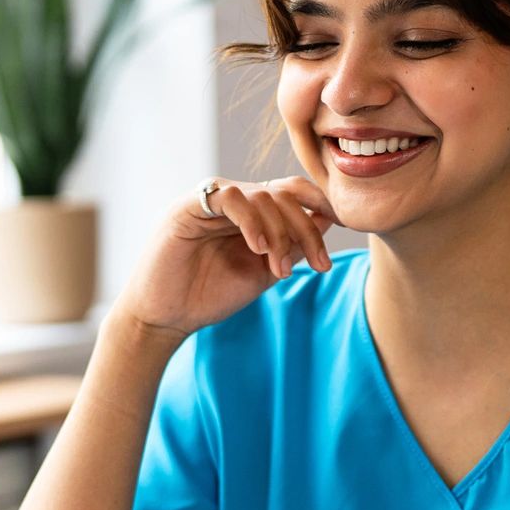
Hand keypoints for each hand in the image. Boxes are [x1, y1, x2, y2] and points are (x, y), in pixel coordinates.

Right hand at [110, 175, 341, 341]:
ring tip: (278, 268)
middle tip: (318, 264)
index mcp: (251, 213)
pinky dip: (251, 220)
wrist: (166, 317)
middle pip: (283, 194)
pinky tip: (258, 248)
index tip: (344, 226)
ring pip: (262, 196)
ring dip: (281, 233)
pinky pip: (229, 196)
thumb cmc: (208, 296)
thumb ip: (292, 247)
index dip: (320, 203)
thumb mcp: (263, 272)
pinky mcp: (187, 207)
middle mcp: (233, 201)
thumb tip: (328, 221)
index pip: (292, 192)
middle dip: (307, 228)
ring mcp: (210, 201)